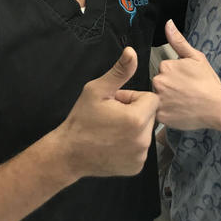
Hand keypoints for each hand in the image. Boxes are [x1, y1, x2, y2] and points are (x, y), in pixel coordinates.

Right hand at [58, 47, 158, 178]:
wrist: (68, 154)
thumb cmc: (81, 120)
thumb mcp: (96, 90)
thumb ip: (119, 72)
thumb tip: (132, 52)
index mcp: (136, 119)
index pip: (151, 99)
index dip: (133, 98)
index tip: (116, 104)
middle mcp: (143, 140)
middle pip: (150, 115)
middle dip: (134, 112)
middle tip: (112, 117)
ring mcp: (140, 156)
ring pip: (146, 132)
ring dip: (133, 128)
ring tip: (112, 130)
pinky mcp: (136, 167)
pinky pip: (141, 148)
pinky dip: (131, 145)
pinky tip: (113, 144)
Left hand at [152, 20, 220, 130]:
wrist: (217, 107)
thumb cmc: (208, 83)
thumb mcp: (196, 58)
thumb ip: (178, 41)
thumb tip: (168, 24)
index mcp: (165, 66)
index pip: (163, 70)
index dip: (175, 76)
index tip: (185, 82)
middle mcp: (158, 81)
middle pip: (158, 84)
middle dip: (168, 88)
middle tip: (185, 93)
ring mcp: (158, 100)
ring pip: (157, 98)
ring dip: (166, 101)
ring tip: (182, 104)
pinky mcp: (160, 116)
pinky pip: (158, 114)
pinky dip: (166, 113)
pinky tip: (179, 112)